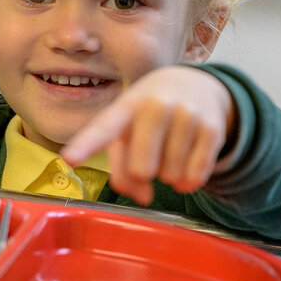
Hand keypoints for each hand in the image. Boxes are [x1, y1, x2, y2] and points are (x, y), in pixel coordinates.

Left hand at [60, 66, 233, 205]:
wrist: (196, 84)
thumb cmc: (150, 114)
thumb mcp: (128, 129)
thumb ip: (121, 166)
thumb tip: (142, 196)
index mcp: (125, 107)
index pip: (103, 129)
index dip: (85, 146)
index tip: (69, 159)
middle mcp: (155, 106)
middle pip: (141, 169)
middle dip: (143, 174)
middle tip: (149, 157)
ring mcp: (186, 115)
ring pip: (170, 176)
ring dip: (168, 175)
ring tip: (169, 152)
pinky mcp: (211, 129)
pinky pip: (195, 176)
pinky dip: (189, 181)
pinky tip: (187, 164)